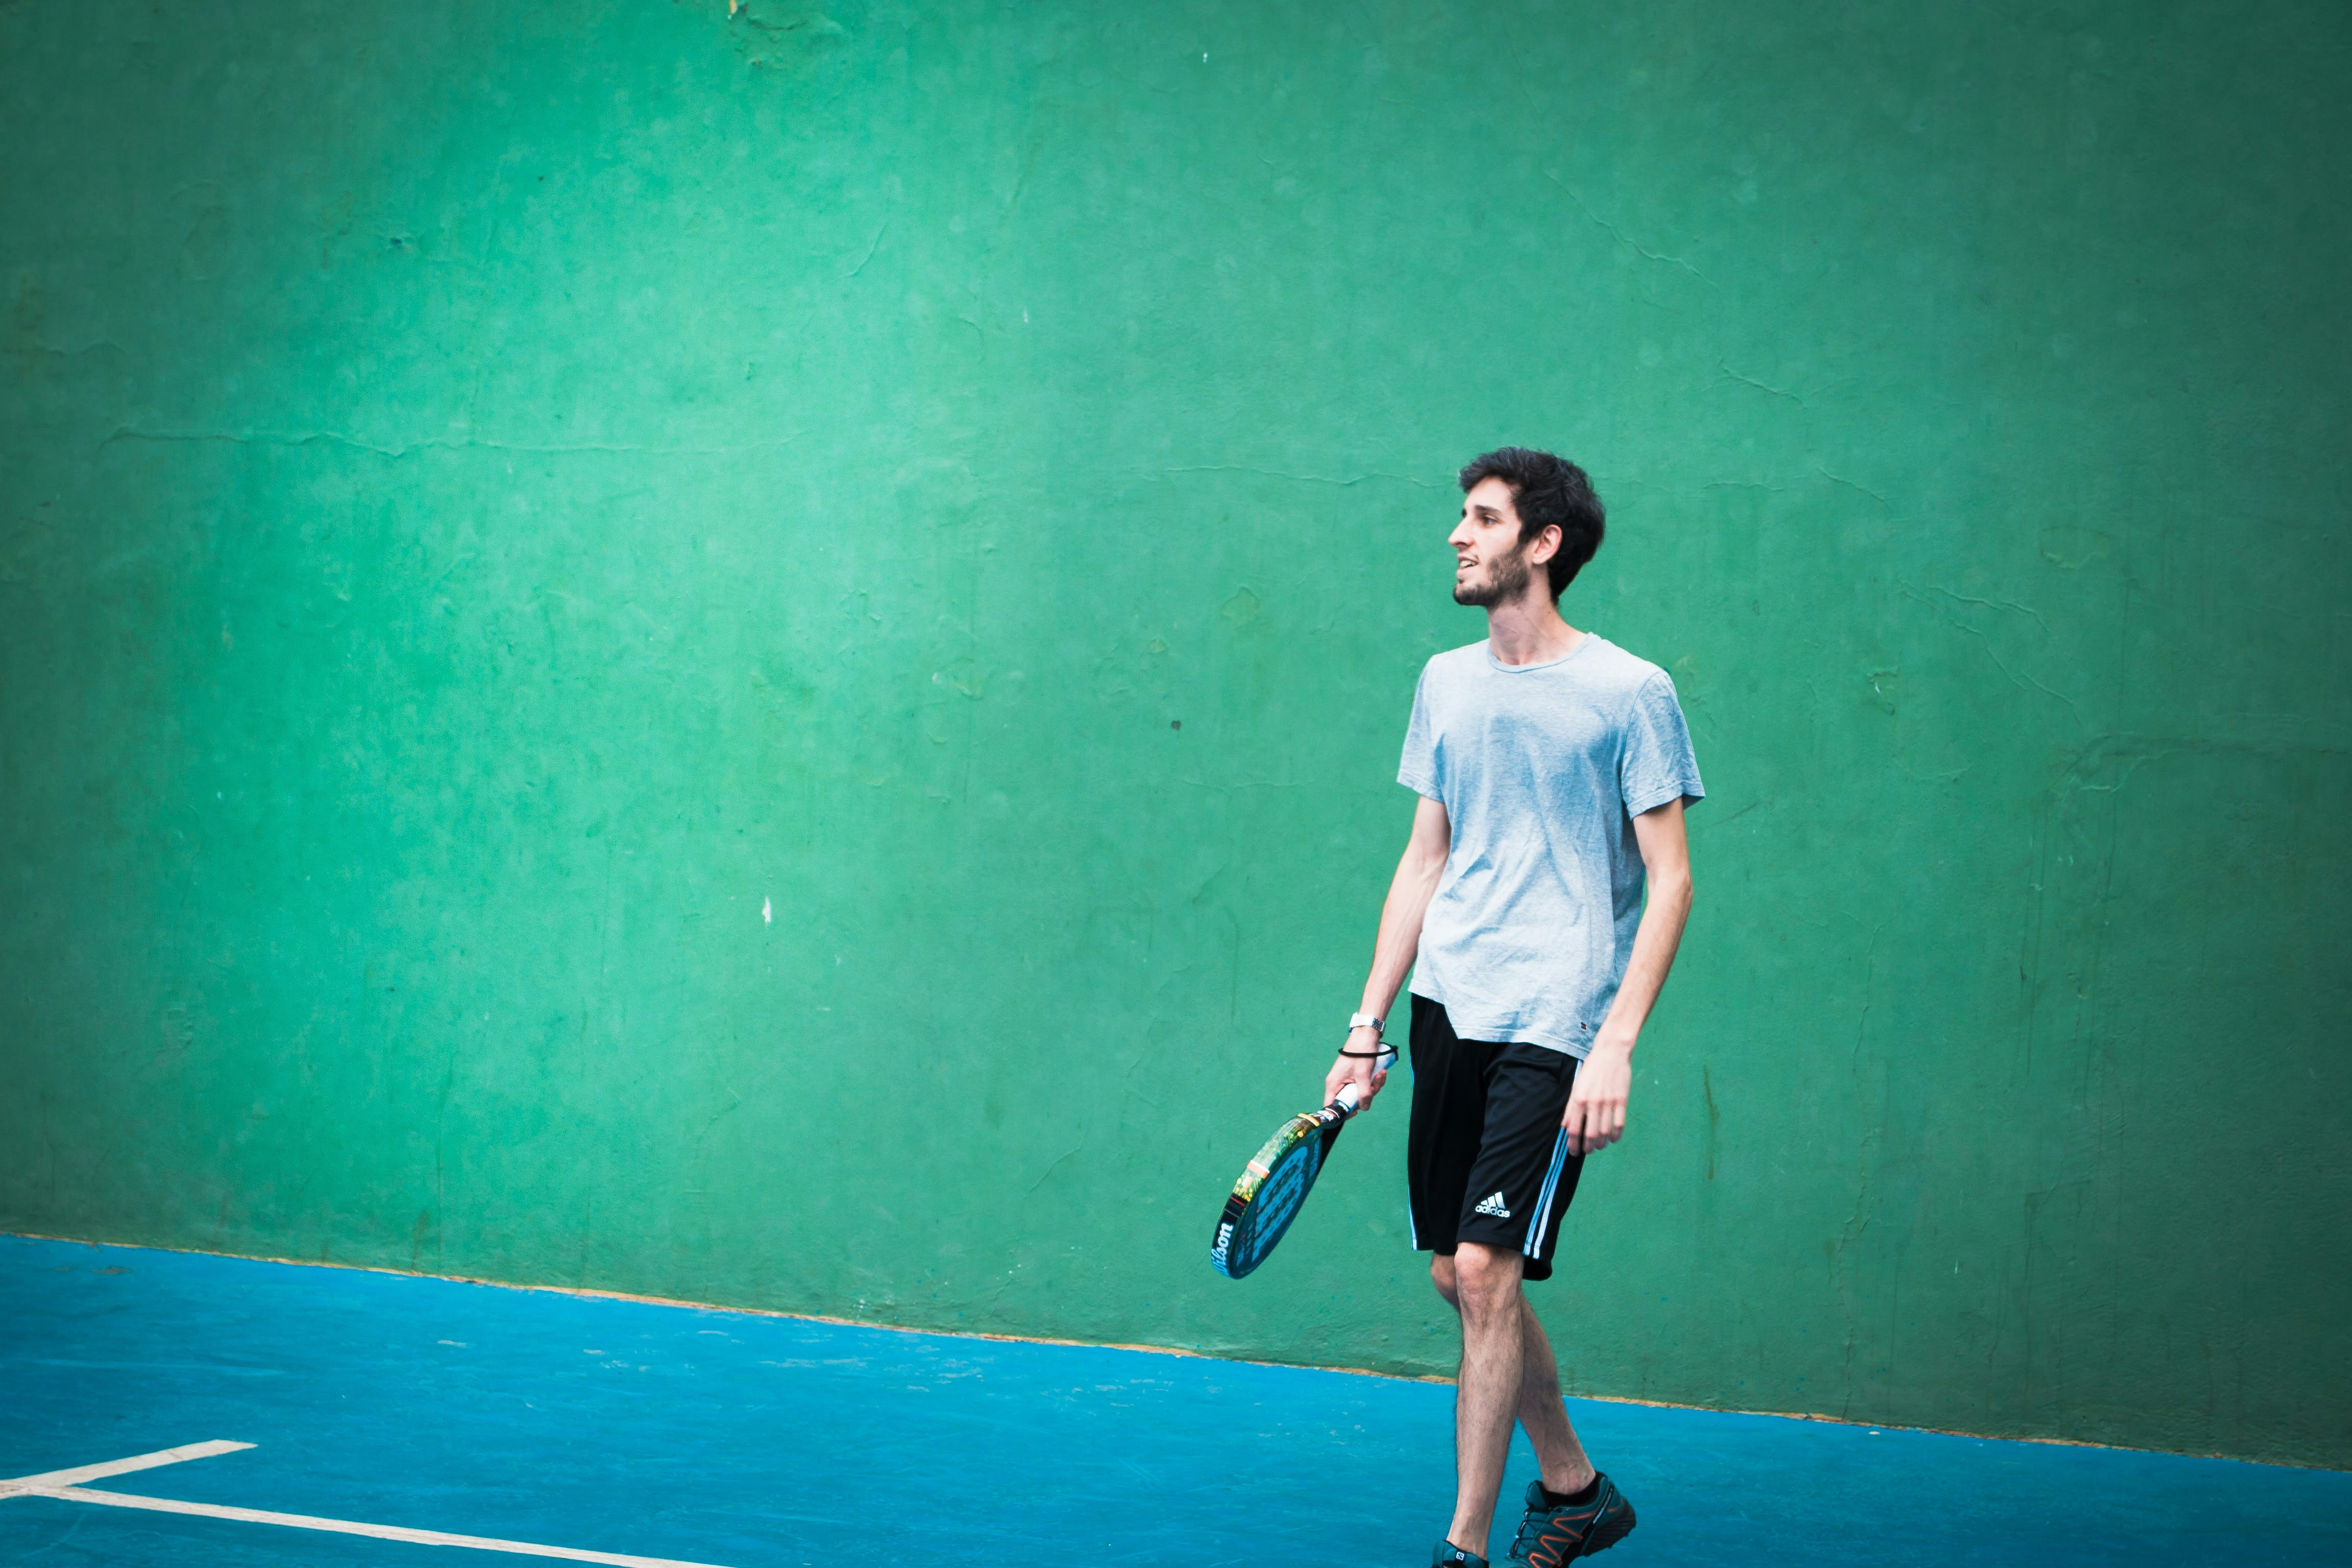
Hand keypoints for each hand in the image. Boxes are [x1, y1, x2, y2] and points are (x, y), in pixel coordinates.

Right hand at [1323, 1025, 1391, 1110]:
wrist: (1366, 1035)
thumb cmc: (1361, 1052)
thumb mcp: (1363, 1075)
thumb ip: (1364, 1094)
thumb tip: (1364, 1107)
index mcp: (1334, 1083)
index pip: (1332, 1106)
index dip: (1342, 1112)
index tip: (1356, 1112)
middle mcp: (1338, 1083)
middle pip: (1350, 1100)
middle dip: (1366, 1095)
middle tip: (1374, 1086)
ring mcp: (1347, 1079)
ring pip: (1360, 1093)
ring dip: (1373, 1086)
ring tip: (1380, 1075)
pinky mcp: (1356, 1076)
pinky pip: (1365, 1085)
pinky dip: (1374, 1081)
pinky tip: (1381, 1073)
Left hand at [1563, 1038, 1630, 1154]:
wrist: (1611, 1052)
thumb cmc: (1591, 1069)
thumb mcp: (1576, 1086)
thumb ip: (1570, 1107)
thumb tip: (1565, 1126)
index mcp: (1579, 1099)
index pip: (1574, 1129)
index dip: (1573, 1144)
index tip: (1573, 1151)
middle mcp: (1593, 1102)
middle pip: (1590, 1134)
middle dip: (1588, 1147)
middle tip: (1587, 1151)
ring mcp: (1609, 1102)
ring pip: (1605, 1132)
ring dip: (1601, 1143)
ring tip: (1599, 1146)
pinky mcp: (1622, 1100)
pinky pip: (1620, 1124)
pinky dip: (1616, 1135)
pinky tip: (1613, 1138)